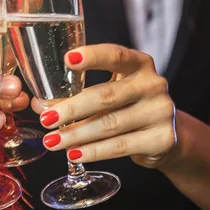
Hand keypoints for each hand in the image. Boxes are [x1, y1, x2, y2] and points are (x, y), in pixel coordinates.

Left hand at [35, 44, 176, 168]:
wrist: (169, 136)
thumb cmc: (128, 107)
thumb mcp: (107, 94)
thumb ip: (77, 95)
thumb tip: (40, 105)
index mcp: (139, 64)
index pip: (116, 55)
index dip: (92, 56)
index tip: (67, 59)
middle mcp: (153, 84)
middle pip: (106, 95)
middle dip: (71, 109)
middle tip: (46, 120)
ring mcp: (160, 112)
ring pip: (110, 124)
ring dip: (76, 134)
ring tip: (52, 142)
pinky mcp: (162, 139)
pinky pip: (120, 146)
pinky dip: (94, 151)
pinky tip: (74, 154)